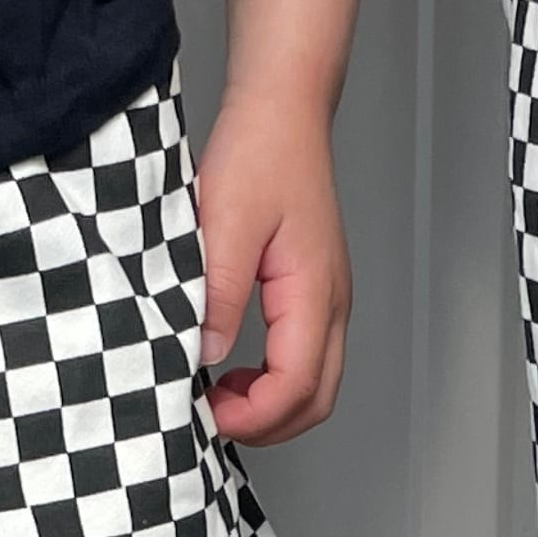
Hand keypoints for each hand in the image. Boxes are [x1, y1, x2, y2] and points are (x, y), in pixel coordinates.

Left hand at [197, 84, 352, 448]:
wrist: (283, 111)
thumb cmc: (260, 153)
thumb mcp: (225, 224)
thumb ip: (218, 294)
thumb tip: (206, 355)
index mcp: (314, 292)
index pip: (296, 386)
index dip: (252, 416)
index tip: (205, 411)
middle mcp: (332, 303)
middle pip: (317, 400)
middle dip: (267, 425)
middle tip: (210, 416)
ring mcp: (328, 300)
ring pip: (316, 384)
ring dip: (272, 406)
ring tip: (219, 395)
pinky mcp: (315, 292)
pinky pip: (307, 357)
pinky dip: (274, 380)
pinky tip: (234, 367)